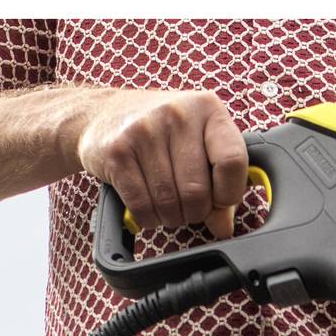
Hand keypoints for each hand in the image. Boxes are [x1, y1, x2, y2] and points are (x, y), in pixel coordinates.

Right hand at [73, 88, 247, 239]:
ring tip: (166, 206)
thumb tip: (223, 226)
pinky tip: (148, 208)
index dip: (228, 193)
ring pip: (169, 203)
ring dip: (170, 217)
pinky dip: (148, 218)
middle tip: (186, 207)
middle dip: (194, 212)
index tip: (219, 200)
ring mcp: (144, 130)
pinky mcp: (117, 152)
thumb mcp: (197, 146)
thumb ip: (218, 183)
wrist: (103, 114)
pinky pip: (142, 206)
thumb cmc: (161, 133)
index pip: (232, 162)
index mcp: (208, 108)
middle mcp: (177, 114)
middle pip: (198, 191)